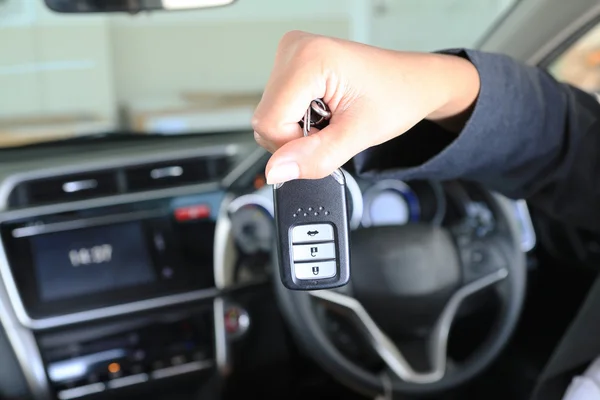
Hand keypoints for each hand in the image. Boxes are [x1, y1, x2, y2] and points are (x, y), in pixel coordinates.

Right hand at [252, 31, 480, 184]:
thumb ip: (315, 156)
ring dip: (298, 131)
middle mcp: (294, 48)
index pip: (269, 123)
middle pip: (266, 119)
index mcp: (310, 58)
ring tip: (331, 118)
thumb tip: (275, 171)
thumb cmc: (397, 97)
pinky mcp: (291, 64)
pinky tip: (323, 112)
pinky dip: (299, 121)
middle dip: (297, 139)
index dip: (296, 146)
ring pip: (270, 116)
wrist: (414, 83)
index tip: (328, 138)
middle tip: (333, 128)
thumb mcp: (359, 135)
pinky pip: (278, 107)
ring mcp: (290, 53)